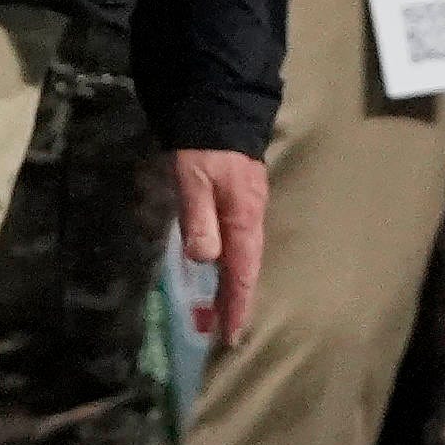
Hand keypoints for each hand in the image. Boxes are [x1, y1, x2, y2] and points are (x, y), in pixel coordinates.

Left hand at [173, 148, 266, 343]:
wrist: (222, 108)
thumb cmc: (205, 146)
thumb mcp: (193, 180)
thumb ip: (199, 218)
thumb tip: (205, 260)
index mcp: (243, 219)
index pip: (241, 273)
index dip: (235, 305)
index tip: (230, 335)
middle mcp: (251, 218)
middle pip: (246, 268)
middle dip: (237, 300)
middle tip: (226, 331)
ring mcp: (249, 208)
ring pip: (244, 255)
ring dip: (235, 283)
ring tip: (224, 308)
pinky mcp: (242, 200)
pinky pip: (240, 242)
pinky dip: (233, 263)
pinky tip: (223, 267)